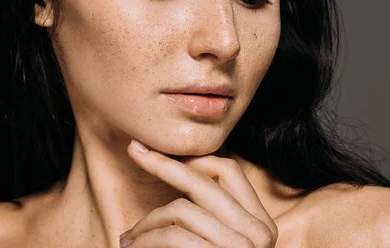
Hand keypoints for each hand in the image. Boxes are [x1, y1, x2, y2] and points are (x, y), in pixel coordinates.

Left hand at [119, 140, 278, 247]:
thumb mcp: (218, 242)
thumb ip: (208, 216)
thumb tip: (175, 172)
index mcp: (260, 224)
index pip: (228, 170)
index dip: (192, 158)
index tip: (158, 153)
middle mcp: (259, 234)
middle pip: (202, 180)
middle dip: (161, 163)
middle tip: (134, 151)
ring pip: (181, 210)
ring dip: (146, 223)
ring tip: (128, 239)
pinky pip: (174, 236)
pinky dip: (147, 238)